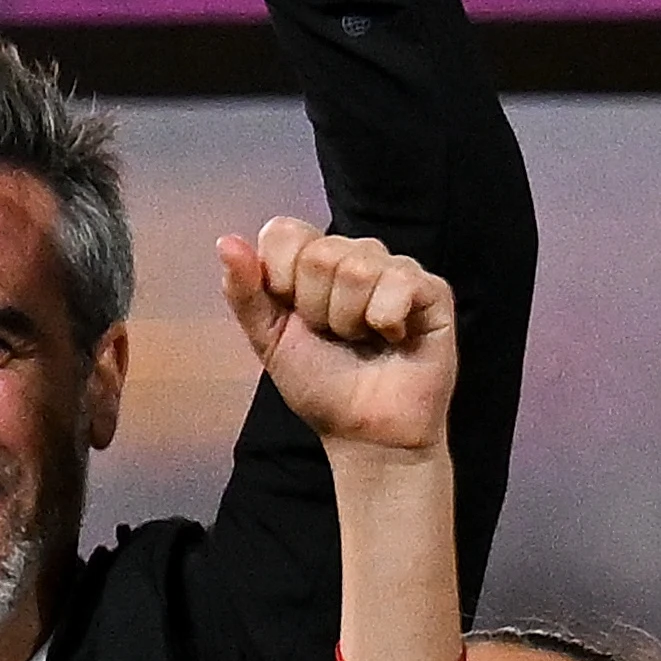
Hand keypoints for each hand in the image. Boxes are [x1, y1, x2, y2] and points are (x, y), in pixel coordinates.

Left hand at [222, 216, 459, 459]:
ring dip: (349, 320)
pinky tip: (393, 337)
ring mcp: (396, 270)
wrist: (363, 429)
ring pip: (358, 268)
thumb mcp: (268, 338)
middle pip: (321, 253)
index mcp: (311, 260)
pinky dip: (385, 320)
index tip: (292, 315)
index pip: (285, 232)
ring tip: (362, 340)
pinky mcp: (432, 290)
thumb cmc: (318, 383)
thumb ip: (244, 291)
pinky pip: (400, 282)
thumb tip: (227, 241)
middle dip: (316, 308)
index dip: (279, 277)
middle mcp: (355, 255)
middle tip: (333, 336)